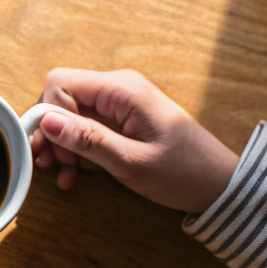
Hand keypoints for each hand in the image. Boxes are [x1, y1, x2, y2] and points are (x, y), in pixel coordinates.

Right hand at [29, 68, 239, 213]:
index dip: (48, 114)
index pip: (60, 83)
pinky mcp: (123, 119)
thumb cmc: (184, 174)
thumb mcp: (131, 162)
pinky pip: (88, 127)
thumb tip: (46, 121)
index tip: (53, 149)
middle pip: (62, 98)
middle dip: (53, 133)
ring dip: (62, 145)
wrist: (220, 185)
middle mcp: (119, 89)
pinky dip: (78, 149)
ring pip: (71, 114)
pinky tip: (76, 175)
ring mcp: (121, 104)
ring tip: (65, 174)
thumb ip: (87, 140)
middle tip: (58, 166)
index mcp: (122, 90)